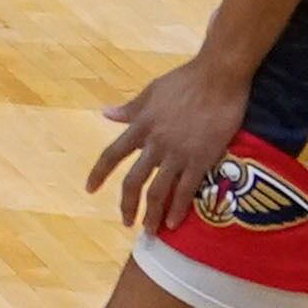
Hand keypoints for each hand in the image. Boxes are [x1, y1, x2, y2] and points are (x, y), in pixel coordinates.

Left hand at [88, 53, 254, 235]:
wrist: (218, 77)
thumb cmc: (185, 80)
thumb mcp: (151, 92)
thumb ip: (130, 108)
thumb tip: (106, 114)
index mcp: (140, 125)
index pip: (112, 154)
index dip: (99, 174)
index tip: (89, 189)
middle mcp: (154, 143)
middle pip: (134, 181)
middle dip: (128, 205)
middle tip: (127, 222)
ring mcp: (177, 153)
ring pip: (158, 191)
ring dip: (152, 214)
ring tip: (150, 230)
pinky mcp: (200, 159)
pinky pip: (186, 190)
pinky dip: (179, 209)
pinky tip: (175, 223)